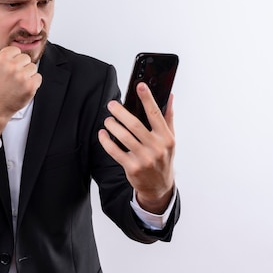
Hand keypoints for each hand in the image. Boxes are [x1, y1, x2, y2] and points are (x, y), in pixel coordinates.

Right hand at [0, 46, 41, 140]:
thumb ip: (4, 56)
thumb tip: (18, 50)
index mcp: (1, 59)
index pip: (16, 50)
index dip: (14, 60)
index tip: (10, 68)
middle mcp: (11, 66)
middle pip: (26, 58)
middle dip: (22, 67)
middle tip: (14, 78)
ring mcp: (21, 76)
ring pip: (33, 67)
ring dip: (28, 75)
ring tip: (18, 83)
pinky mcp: (30, 86)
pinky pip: (38, 77)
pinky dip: (33, 83)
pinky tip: (23, 88)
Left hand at [98, 82, 175, 213]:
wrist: (159, 187)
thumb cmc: (163, 159)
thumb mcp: (170, 139)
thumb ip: (168, 117)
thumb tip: (169, 96)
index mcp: (166, 138)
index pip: (156, 114)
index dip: (147, 98)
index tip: (140, 86)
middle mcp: (156, 147)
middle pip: (135, 124)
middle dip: (120, 112)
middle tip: (112, 105)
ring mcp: (144, 158)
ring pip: (123, 137)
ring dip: (112, 125)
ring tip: (108, 120)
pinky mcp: (132, 167)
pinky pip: (115, 151)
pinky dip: (106, 141)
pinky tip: (103, 134)